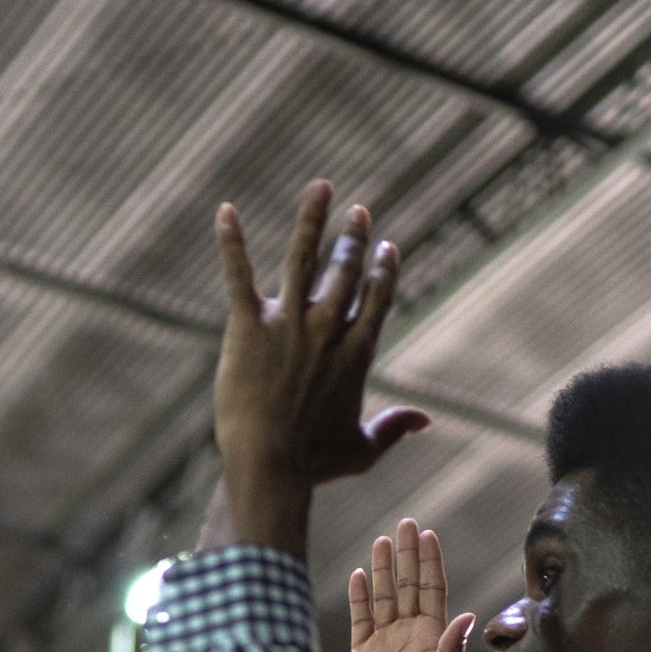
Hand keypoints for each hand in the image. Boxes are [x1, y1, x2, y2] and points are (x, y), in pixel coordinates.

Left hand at [210, 182, 427, 555]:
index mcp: (356, 353)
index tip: (387, 248)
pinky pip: (238, 276)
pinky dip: (231, 243)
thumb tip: (425, 420)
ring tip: (321, 187)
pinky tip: (225, 211)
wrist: (270, 464)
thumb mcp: (363, 449)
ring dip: (313, 219)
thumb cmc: (314, 464)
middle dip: (354, 238)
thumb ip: (394, 428)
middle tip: (359, 211)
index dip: (383, 271)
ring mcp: (289, 323)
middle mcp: (328, 329)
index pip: (377, 299)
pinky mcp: (249, 326)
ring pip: (303, 258)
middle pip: (346, 271)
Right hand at [346, 519, 473, 651]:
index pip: (432, 591)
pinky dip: (359, 597)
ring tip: (381, 541)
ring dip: (381, 569)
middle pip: (407, 585)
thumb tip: (465, 614)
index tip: (428, 535)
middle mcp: (410, 635)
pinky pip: (360, 619)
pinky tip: (358, 575)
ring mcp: (385, 643)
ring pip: (383, 597)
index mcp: (432, 638)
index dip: (430, 562)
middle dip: (407, 555)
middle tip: (406, 523)